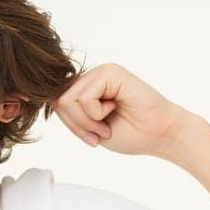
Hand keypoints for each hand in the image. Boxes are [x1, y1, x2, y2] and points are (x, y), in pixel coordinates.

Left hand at [53, 63, 191, 156]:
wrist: (159, 135)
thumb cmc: (130, 133)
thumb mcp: (89, 127)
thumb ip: (71, 112)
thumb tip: (50, 100)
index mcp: (87, 87)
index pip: (57, 103)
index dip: (71, 125)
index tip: (92, 139)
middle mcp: (92, 76)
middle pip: (59, 101)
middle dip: (77, 125)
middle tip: (100, 133)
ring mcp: (101, 71)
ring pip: (68, 100)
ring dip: (86, 122)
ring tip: (106, 125)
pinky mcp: (110, 72)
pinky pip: (84, 98)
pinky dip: (96, 114)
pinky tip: (115, 110)